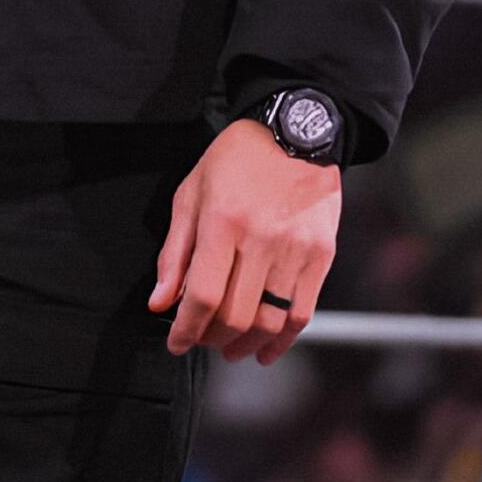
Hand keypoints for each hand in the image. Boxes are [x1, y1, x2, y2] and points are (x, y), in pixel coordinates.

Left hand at [149, 117, 339, 360]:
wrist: (294, 133)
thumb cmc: (238, 160)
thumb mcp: (192, 194)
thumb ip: (175, 253)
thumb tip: (161, 302)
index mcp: (223, 221)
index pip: (203, 295)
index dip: (186, 329)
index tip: (177, 341)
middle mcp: (261, 238)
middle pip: (235, 315)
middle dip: (212, 339)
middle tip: (202, 340)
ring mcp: (295, 249)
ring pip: (269, 321)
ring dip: (245, 345)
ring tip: (231, 348)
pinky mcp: (320, 255)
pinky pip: (301, 312)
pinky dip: (282, 340)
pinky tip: (266, 348)